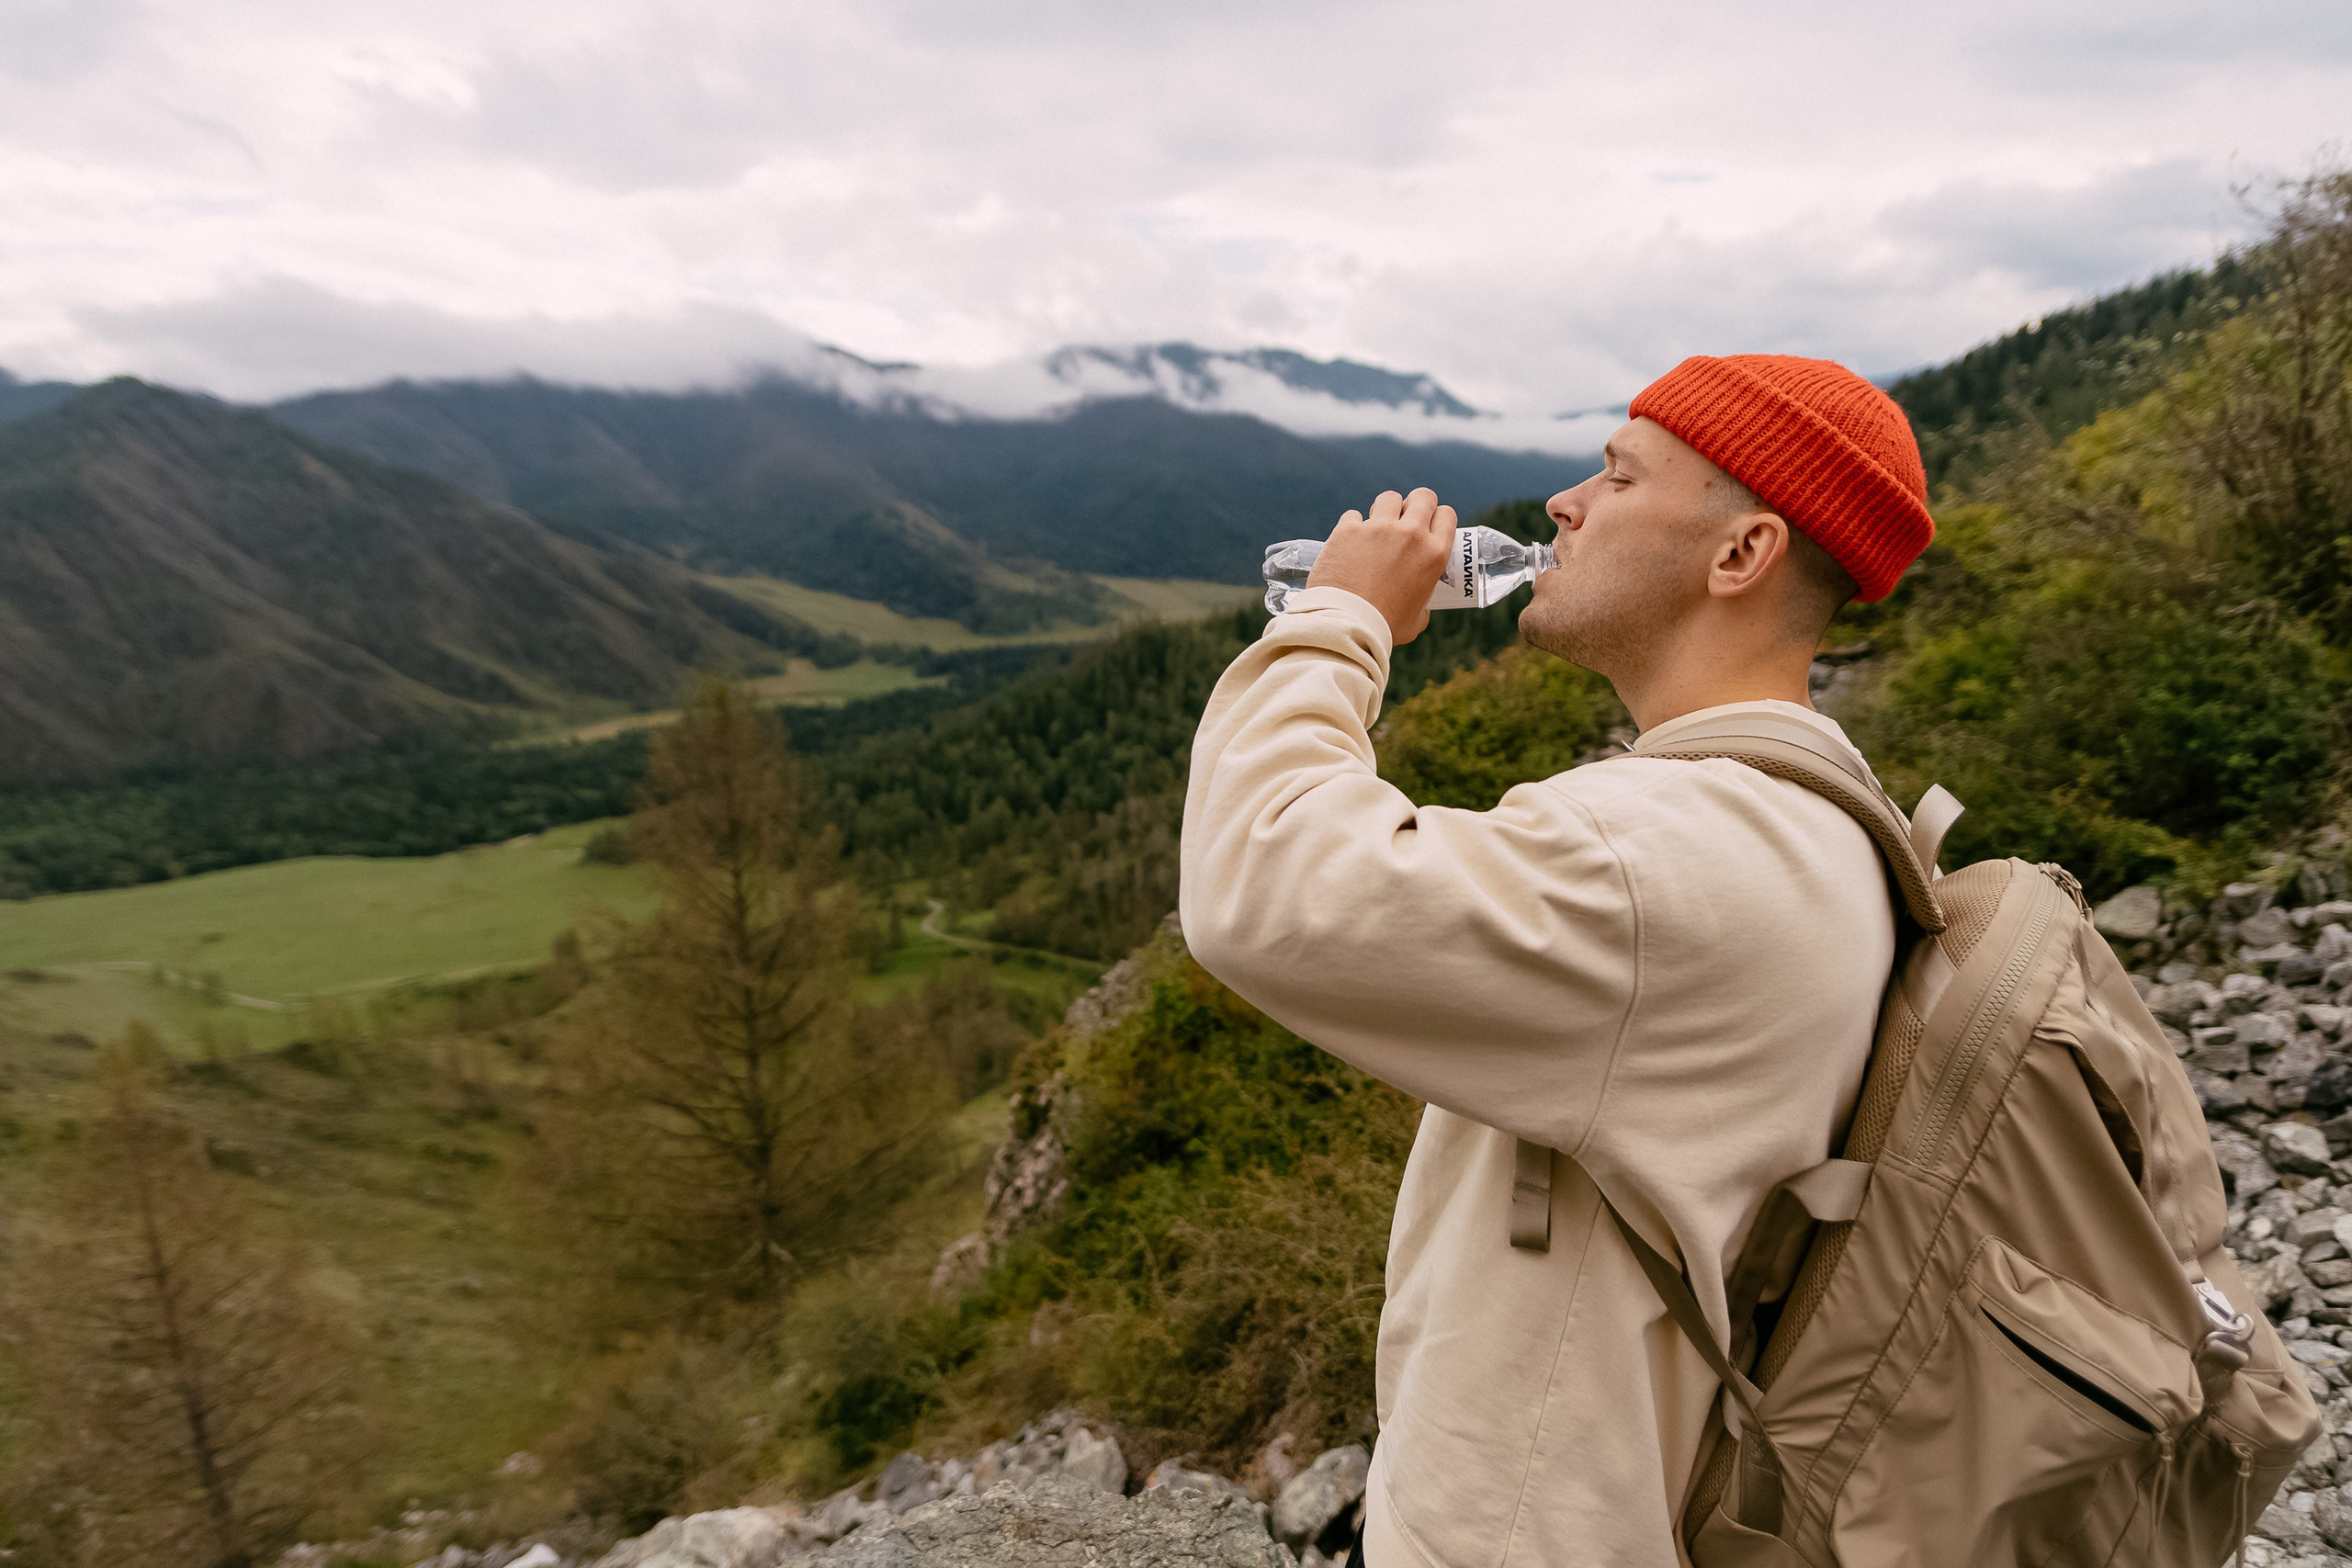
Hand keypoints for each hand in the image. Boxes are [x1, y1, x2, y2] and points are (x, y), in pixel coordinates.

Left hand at [1305, 488, 1455, 644]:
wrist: (1347, 624)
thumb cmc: (1382, 627)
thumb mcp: (1416, 620)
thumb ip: (1422, 606)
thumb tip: (1421, 606)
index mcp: (1434, 554)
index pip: (1447, 515)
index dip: (1438, 517)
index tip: (1429, 525)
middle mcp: (1411, 535)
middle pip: (1423, 496)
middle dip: (1415, 504)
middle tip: (1405, 519)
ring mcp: (1379, 528)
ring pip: (1389, 498)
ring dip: (1385, 510)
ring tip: (1376, 528)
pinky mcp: (1349, 529)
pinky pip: (1353, 515)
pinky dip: (1352, 526)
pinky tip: (1349, 542)